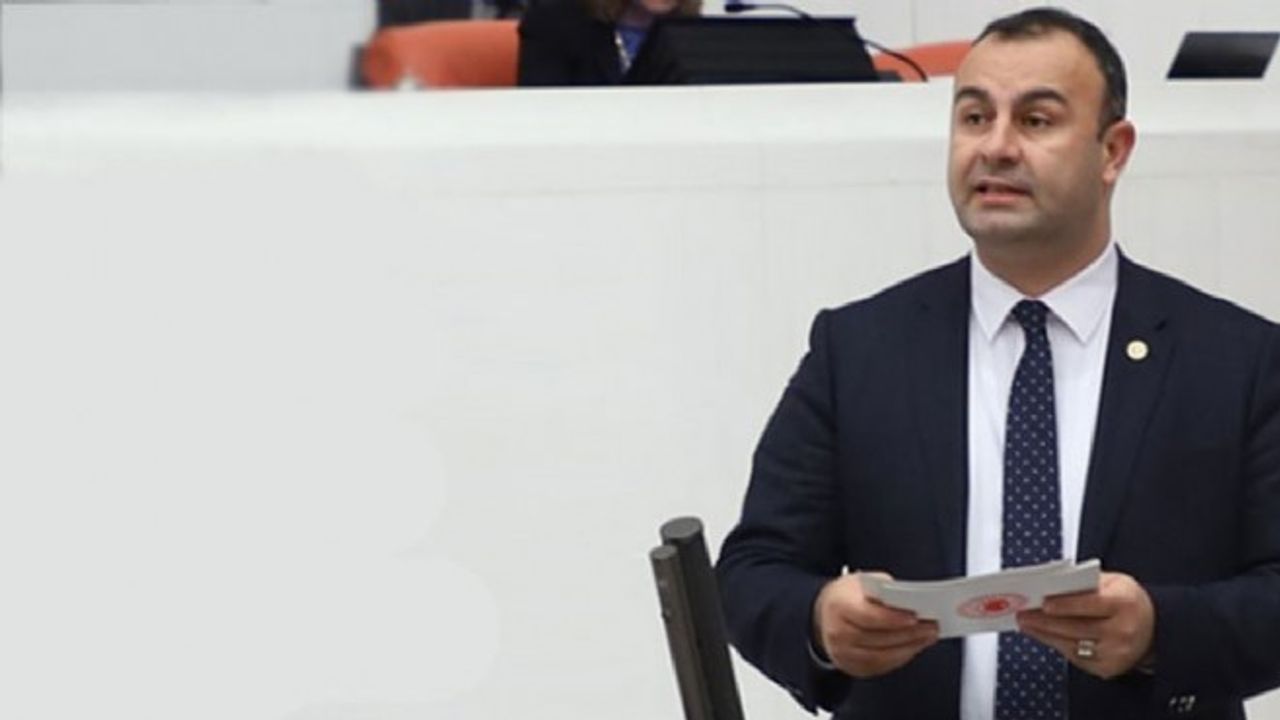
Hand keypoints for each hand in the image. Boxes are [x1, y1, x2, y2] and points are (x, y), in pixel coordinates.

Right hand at [812, 573, 939, 677]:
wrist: (823, 614)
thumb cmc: (846, 596)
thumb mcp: (861, 583)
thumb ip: (884, 590)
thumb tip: (911, 599)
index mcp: (839, 606)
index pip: (869, 616)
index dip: (893, 618)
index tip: (915, 617)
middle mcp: (838, 632)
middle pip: (879, 638)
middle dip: (909, 633)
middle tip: (931, 627)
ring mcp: (843, 653)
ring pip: (882, 656)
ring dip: (909, 647)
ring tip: (927, 638)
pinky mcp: (851, 666)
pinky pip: (880, 666)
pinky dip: (900, 657)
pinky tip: (913, 648)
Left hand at [1016, 571, 1154, 678]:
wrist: (1155, 628)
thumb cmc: (1127, 601)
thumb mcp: (1114, 583)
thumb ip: (1085, 583)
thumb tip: (1051, 584)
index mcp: (1123, 603)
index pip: (1090, 604)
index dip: (1065, 605)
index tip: (1043, 603)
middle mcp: (1122, 630)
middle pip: (1076, 627)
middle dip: (1045, 621)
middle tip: (1023, 614)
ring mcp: (1116, 653)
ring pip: (1071, 644)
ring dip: (1044, 634)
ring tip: (1027, 624)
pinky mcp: (1108, 668)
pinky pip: (1075, 658)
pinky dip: (1057, 645)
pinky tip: (1043, 636)